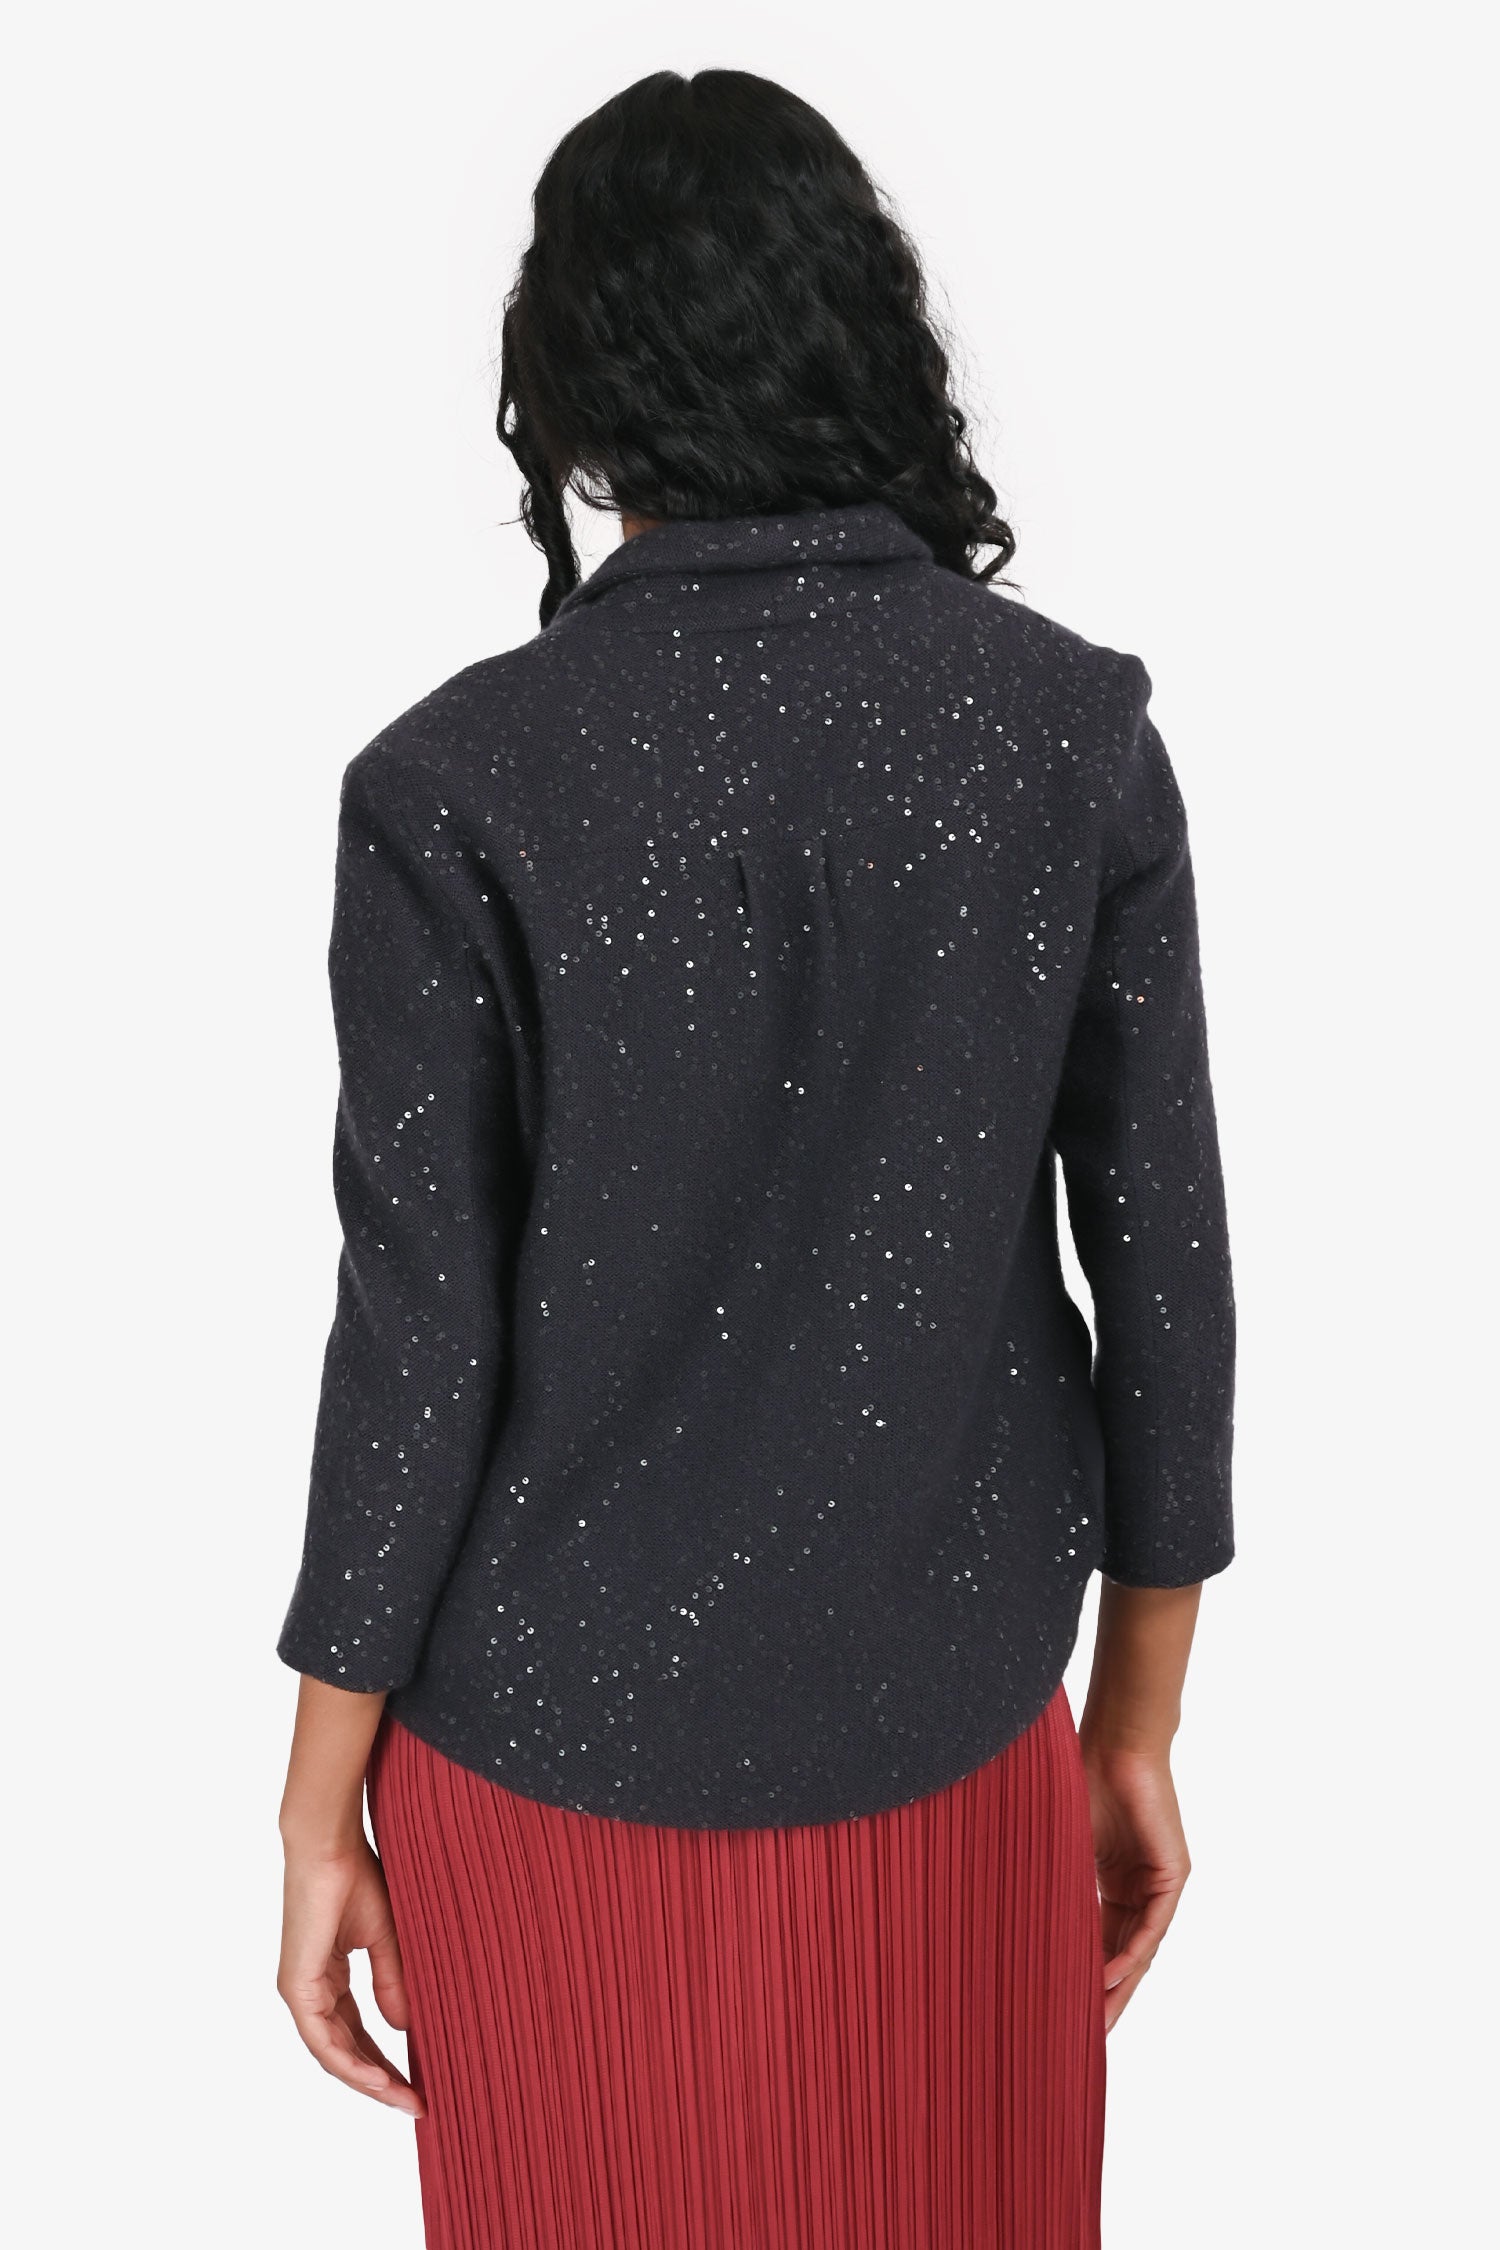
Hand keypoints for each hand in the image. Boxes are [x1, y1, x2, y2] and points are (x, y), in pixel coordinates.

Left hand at [277, 1838, 424, 2117]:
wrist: (330, 1844)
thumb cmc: (356, 1876)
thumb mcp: (386, 1938)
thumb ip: (391, 1982)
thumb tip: (402, 2027)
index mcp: (327, 1978)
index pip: (357, 2033)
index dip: (386, 2060)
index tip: (416, 2082)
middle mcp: (310, 1991)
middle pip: (345, 2051)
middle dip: (380, 2080)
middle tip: (413, 2102)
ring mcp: (300, 1991)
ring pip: (333, 2054)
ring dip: (368, 2080)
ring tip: (402, 2099)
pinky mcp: (297, 1987)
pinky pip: (323, 2040)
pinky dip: (351, 2063)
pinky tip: (377, 2079)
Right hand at [1079, 1741, 1190, 2030]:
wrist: (1114, 1744)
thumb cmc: (1081, 1781)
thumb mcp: (1060, 1847)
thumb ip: (1051, 1883)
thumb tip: (1000, 1916)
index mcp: (1111, 1882)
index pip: (1099, 1940)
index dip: (1082, 1974)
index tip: (1059, 2007)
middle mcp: (1138, 1888)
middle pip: (1123, 1954)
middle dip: (1105, 1995)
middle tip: (1084, 2035)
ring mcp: (1157, 1884)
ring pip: (1140, 1947)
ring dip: (1118, 1984)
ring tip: (1096, 2019)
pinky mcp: (1172, 1875)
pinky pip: (1153, 1926)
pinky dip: (1132, 1953)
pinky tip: (1109, 1976)